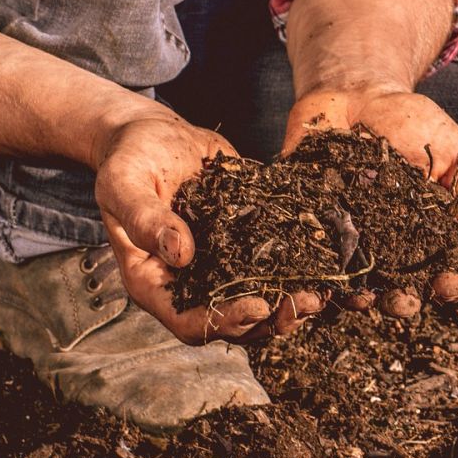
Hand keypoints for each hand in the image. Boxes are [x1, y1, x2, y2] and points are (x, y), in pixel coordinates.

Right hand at [94, 113, 324, 342]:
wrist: (154, 135)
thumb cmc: (130, 160)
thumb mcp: (124, 183)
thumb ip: (145, 218)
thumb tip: (180, 253)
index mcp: (154, 281)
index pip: (189, 321)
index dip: (225, 320)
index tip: (259, 306)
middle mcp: (190, 282)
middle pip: (233, 322)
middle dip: (272, 319)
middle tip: (308, 302)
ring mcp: (221, 265)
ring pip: (261, 301)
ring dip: (293, 302)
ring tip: (324, 292)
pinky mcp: (247, 241)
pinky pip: (275, 264)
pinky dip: (303, 268)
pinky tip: (333, 262)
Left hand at [283, 88, 457, 314]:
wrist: (358, 93)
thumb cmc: (416, 126)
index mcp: (428, 238)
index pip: (442, 274)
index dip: (447, 286)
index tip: (447, 285)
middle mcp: (387, 248)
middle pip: (396, 290)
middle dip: (401, 303)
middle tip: (401, 300)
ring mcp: (346, 240)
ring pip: (350, 284)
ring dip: (356, 298)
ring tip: (359, 296)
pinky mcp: (308, 225)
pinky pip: (307, 254)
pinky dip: (309, 268)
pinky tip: (315, 275)